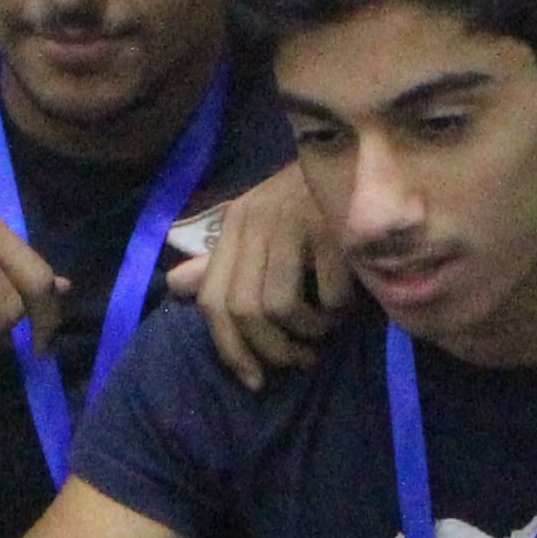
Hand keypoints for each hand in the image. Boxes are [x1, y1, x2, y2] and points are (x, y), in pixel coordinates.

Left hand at [162, 167, 348, 387]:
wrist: (361, 158)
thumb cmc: (308, 204)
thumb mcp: (260, 229)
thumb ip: (222, 263)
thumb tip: (175, 286)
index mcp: (234, 225)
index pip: (213, 303)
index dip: (230, 350)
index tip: (255, 379)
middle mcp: (255, 220)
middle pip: (245, 312)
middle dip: (274, 350)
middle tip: (301, 358)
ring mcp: (292, 221)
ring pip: (283, 308)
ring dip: (310, 332)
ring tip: (326, 327)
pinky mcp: (331, 226)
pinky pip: (329, 296)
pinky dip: (339, 311)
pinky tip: (348, 302)